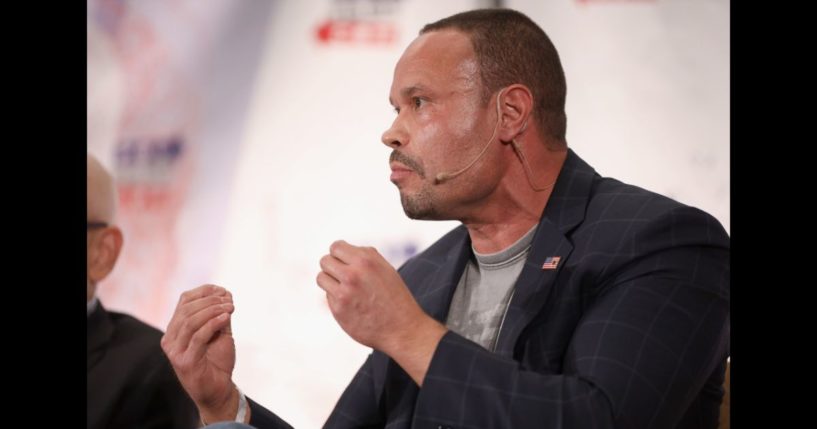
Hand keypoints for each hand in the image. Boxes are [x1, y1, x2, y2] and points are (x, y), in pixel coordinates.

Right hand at [161, 284, 240, 421]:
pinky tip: (225, 318)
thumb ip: (219, 315)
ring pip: (190, 321)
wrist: (218, 391)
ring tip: (230, 308)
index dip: (203, 292)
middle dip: (210, 301)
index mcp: (176, 329)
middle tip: (229, 301)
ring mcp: (175, 351)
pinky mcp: (184, 361)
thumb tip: (226, 292)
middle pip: (186, 309)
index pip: (184, 301)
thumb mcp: (219, 333)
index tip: (223, 290)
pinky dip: (213, 324)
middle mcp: (170, 339)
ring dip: (212, 310)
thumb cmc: (217, 362)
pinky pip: (198, 337)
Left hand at [317, 240, 445, 383]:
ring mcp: (344, 292)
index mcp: (366, 260)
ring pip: (321, 278)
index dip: (338, 254)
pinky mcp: (338, 309)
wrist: (402, 329)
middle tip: (342, 276)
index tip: (344, 262)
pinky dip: (336, 298)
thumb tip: (341, 252)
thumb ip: (363, 257)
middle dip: (332, 266)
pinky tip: (351, 304)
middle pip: (325, 261)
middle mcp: (353, 274)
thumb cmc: (394, 297)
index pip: (336, 247)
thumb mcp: (384, 268)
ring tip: (344, 288)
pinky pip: (328, 296)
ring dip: (330, 281)